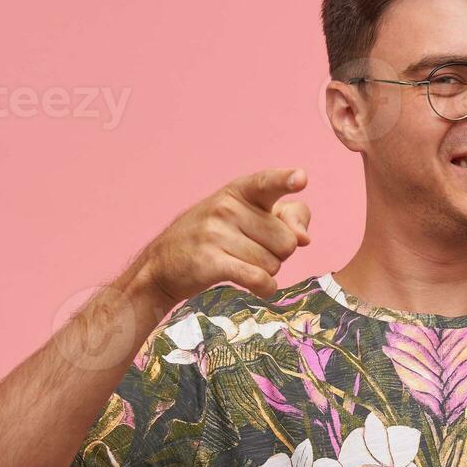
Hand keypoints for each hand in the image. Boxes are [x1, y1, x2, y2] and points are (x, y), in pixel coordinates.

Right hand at [141, 167, 311, 304]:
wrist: (163, 264)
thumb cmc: (215, 238)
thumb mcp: (248, 217)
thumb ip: (287, 218)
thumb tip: (304, 238)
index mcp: (239, 191)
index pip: (268, 183)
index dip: (286, 181)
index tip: (302, 178)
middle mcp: (227, 208)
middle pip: (287, 241)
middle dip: (277, 254)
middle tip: (252, 251)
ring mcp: (215, 234)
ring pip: (274, 264)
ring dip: (266, 272)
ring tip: (242, 264)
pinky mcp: (210, 262)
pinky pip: (258, 279)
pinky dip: (265, 288)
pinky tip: (260, 287)